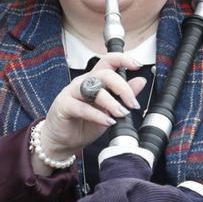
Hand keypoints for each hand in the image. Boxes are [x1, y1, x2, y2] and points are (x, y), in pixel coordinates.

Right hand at [34, 53, 146, 176]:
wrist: (62, 142)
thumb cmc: (83, 124)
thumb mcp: (109, 110)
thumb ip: (123, 95)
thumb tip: (141, 81)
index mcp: (94, 80)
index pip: (108, 60)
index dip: (123, 59)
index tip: (137, 65)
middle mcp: (83, 83)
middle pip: (104, 74)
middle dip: (122, 87)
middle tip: (131, 103)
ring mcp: (71, 93)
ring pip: (93, 88)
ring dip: (111, 102)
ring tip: (121, 114)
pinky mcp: (63, 106)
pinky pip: (82, 107)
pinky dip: (97, 115)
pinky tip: (107, 121)